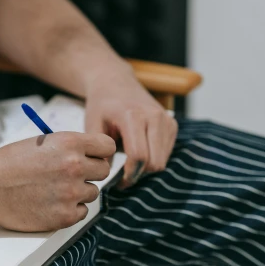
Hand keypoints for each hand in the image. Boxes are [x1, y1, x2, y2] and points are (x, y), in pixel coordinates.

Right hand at [0, 132, 115, 231]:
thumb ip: (71, 148)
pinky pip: (82, 212)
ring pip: (92, 193)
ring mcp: (71, 193)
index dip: (99, 152)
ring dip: (78, 192)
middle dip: (90, 172)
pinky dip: (70, 210)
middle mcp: (74, 167)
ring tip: (53, 189)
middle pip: (103, 171)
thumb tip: (94, 157)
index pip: (107, 146)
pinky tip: (51, 203)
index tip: (92, 157)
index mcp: (70, 143)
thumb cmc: (11, 162)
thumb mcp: (44, 143)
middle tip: (70, 175)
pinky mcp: (65, 216)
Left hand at [84, 72, 177, 187]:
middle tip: (123, 178)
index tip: (119, 183)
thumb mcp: (92, 124)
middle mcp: (154, 116)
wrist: (115, 82)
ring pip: (162, 161)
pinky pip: (166, 154)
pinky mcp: (172, 124)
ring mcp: (166, 120)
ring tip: (129, 165)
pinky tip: (139, 154)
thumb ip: (99, 150)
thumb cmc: (102, 104)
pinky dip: (154, 159)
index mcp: (133, 116)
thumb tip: (106, 173)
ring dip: (146, 169)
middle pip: (154, 162)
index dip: (130, 174)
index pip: (139, 156)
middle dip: (138, 175)